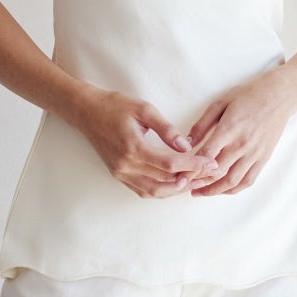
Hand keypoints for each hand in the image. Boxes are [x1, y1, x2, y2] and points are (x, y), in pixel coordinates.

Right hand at [78, 90, 223, 198]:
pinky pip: (143, 190)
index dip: (193, 165)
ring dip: (177, 189)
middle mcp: (126, 166)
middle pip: (165, 181)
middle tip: (208, 173)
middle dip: (190, 178)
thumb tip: (186, 146)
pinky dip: (162, 189)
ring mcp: (121, 173)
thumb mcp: (144, 109)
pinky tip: (175, 183)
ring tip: (195, 180)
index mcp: (133, 148)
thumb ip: (166, 129)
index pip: (170, 164)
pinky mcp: (119, 175)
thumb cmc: (115, 106)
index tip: (210, 163)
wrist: (86, 112)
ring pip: (155, 191)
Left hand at [181, 67, 294, 195]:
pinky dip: (233, 189)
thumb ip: (202, 124)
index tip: (180, 176)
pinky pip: (248, 180)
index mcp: (229, 129)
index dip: (191, 169)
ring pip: (232, 181)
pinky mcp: (264, 158)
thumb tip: (186, 143)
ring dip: (214, 190)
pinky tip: (222, 190)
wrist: (279, 96)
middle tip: (185, 187)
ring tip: (200, 193)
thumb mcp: (220, 103)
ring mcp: (254, 153)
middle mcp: (242, 144)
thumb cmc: (247, 95)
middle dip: (199, 183)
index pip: (207, 156)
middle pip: (217, 172)